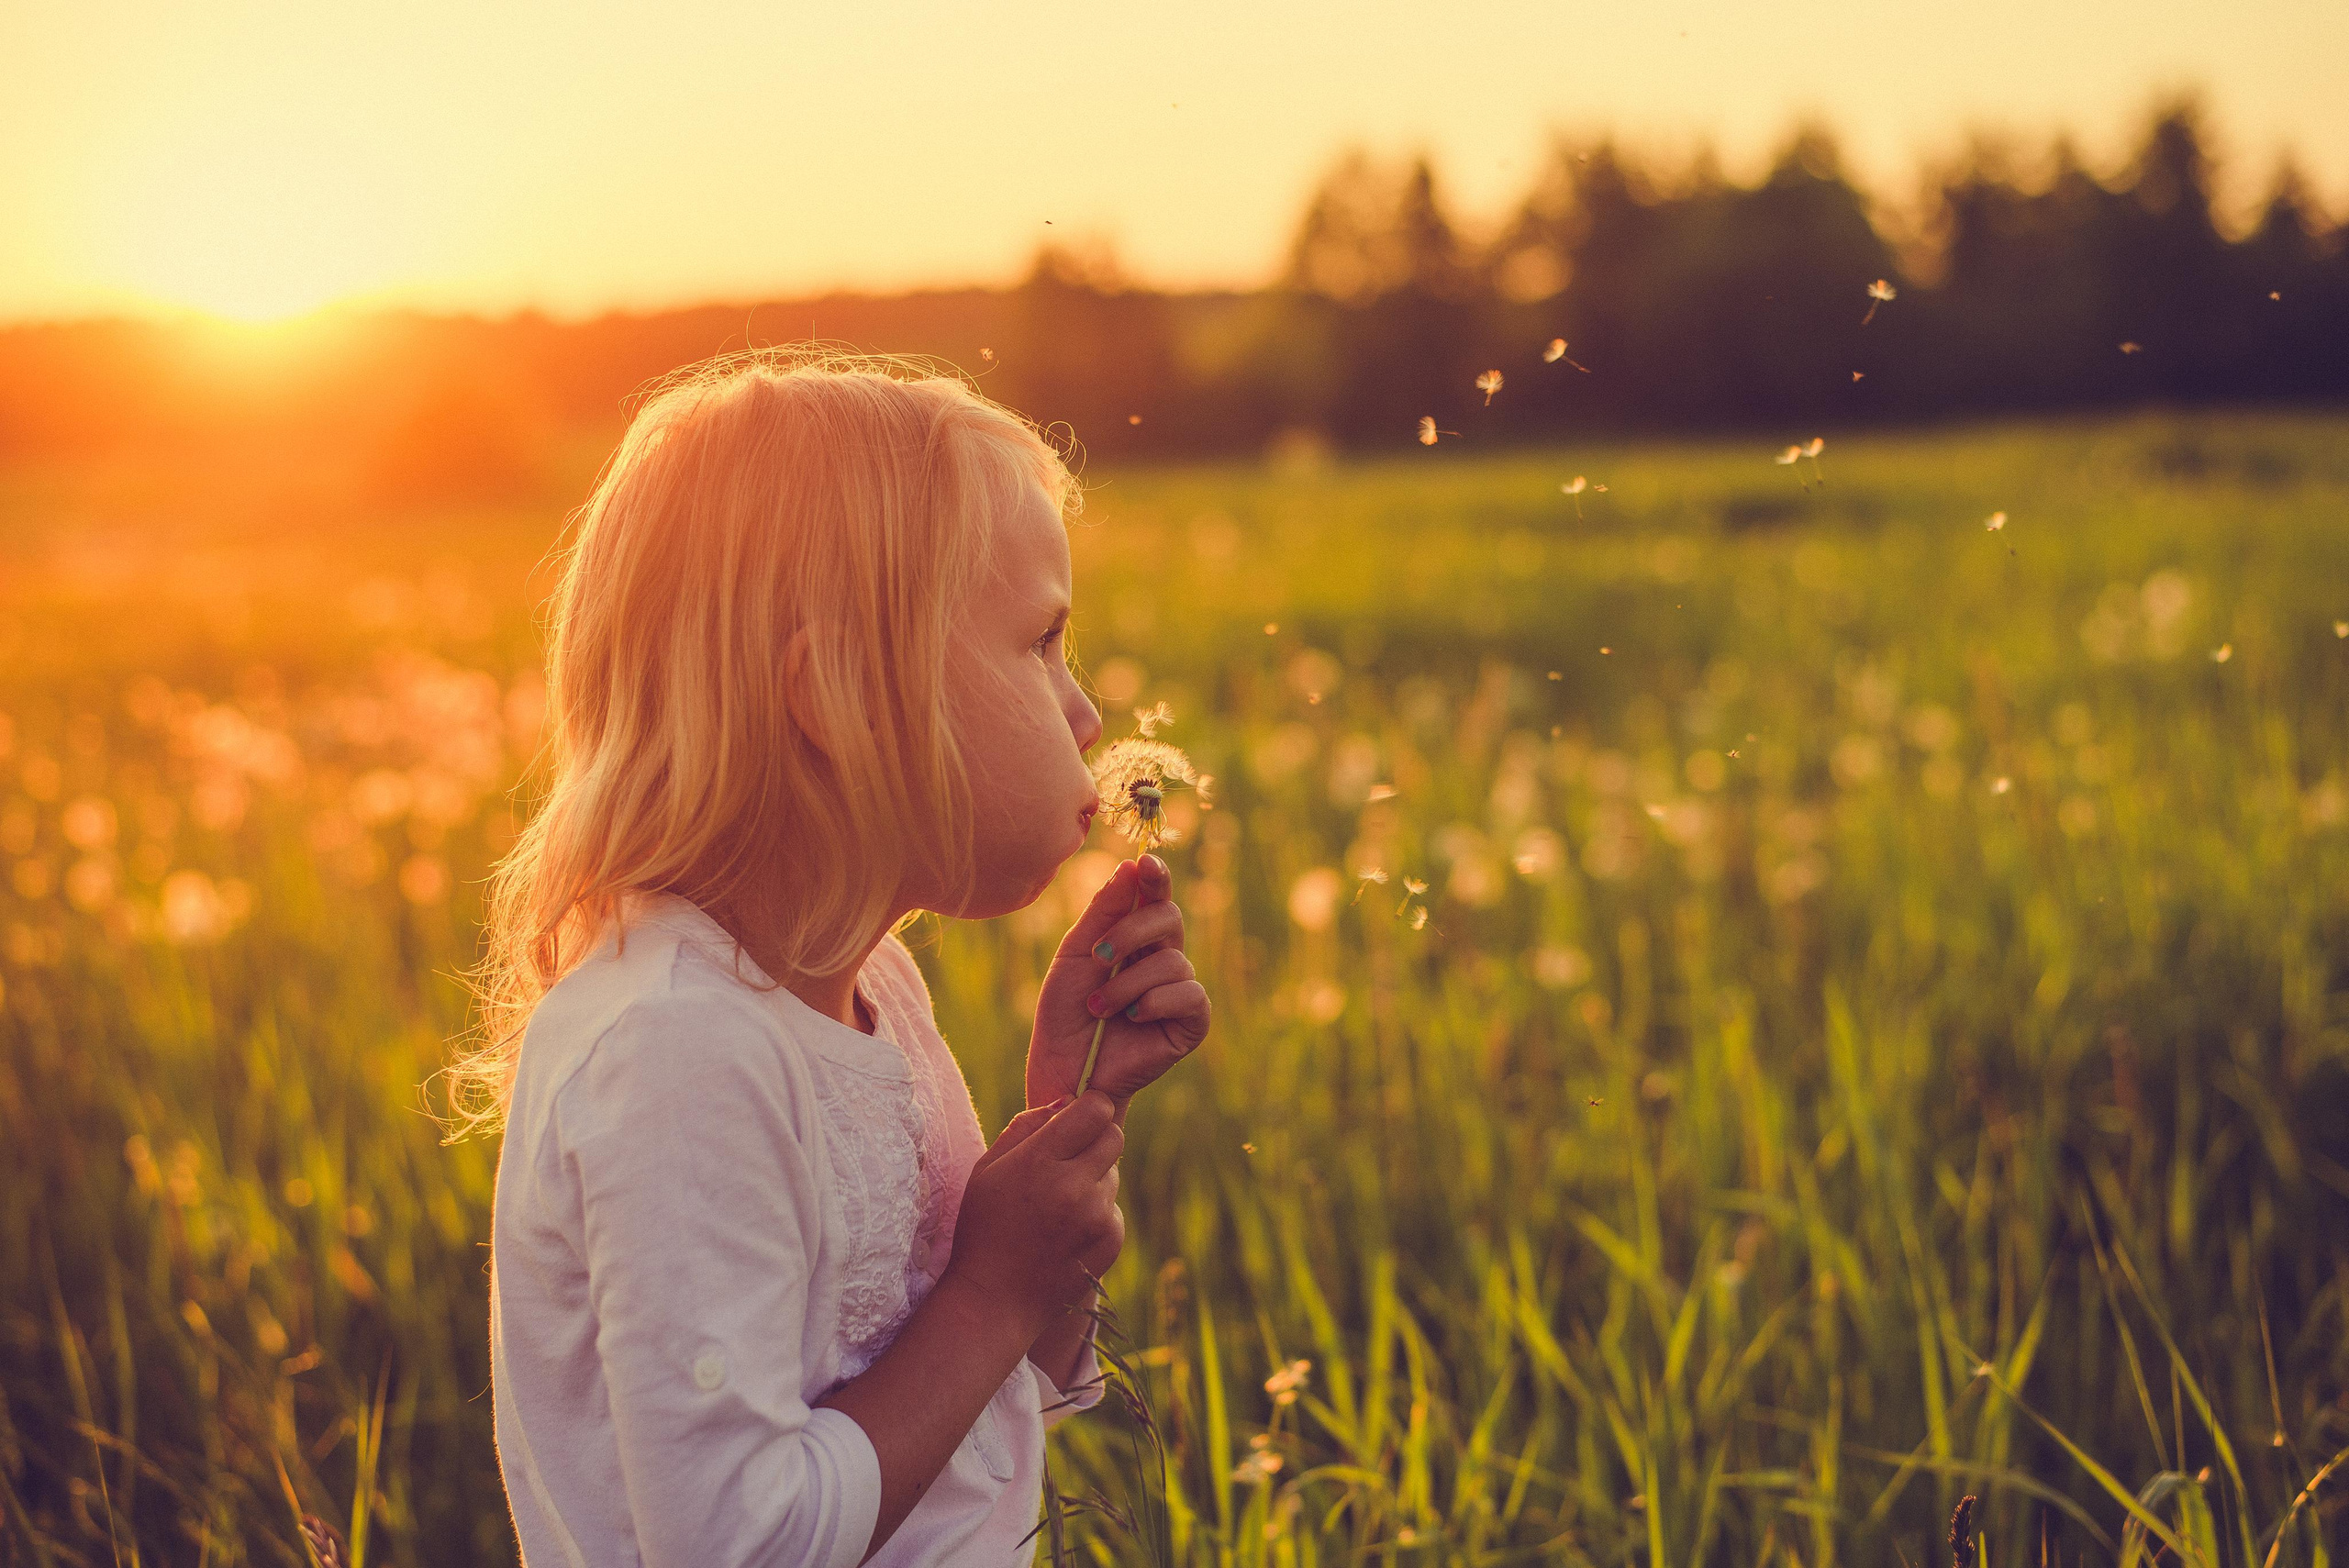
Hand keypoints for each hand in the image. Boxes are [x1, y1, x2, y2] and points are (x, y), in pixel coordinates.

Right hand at [942, 1092, 1123, 1337]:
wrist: (995, 1301)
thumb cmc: (984, 1228)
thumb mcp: (987, 1169)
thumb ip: (1026, 1126)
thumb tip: (1066, 1101)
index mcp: (1039, 1162)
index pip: (1096, 1108)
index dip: (1086, 1109)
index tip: (1073, 1120)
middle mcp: (1074, 1187)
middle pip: (1115, 1135)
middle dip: (1094, 1139)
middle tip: (1067, 1159)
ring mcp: (1096, 1217)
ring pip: (1113, 1173)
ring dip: (1093, 1179)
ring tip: (1057, 1205)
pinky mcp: (1111, 1240)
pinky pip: (1114, 1207)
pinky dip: (1096, 1212)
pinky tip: (1065, 1232)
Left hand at [1029, 855, 1210, 1108]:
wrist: (1066, 1074)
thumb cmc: (1065, 1016)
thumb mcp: (1074, 957)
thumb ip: (1103, 912)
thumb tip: (1131, 865)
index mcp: (1134, 938)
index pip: (1153, 896)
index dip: (1155, 876)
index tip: (1145, 863)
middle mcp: (1161, 959)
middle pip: (1169, 918)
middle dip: (1132, 930)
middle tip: (1098, 955)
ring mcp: (1178, 991)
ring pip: (1173, 960)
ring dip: (1128, 983)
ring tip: (1100, 1008)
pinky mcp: (1191, 1024)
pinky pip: (1190, 994)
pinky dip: (1155, 1001)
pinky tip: (1132, 1018)